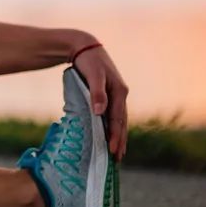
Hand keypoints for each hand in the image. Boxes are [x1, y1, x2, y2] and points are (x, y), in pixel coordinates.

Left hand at [72, 42, 128, 162]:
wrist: (84, 47)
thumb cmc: (88, 61)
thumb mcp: (93, 75)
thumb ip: (97, 93)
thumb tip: (100, 112)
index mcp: (120, 91)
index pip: (118, 119)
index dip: (115, 136)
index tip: (112, 151)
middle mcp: (120, 94)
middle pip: (122, 122)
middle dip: (119, 141)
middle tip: (117, 160)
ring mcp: (116, 94)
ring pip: (119, 120)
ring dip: (118, 136)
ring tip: (117, 152)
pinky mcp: (109, 94)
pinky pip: (112, 115)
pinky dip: (112, 126)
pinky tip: (109, 134)